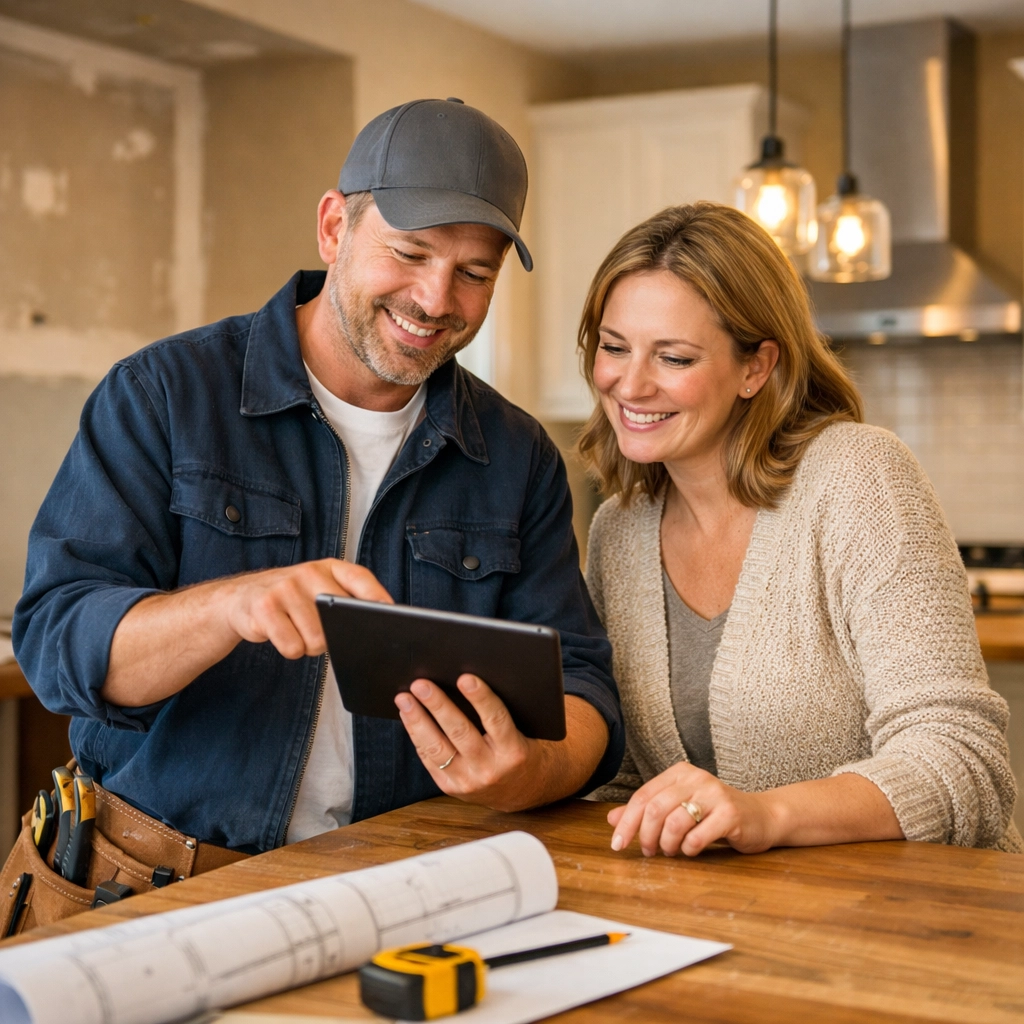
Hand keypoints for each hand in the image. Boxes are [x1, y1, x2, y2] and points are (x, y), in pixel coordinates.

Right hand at [223, 558, 392, 659]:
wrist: (238, 599)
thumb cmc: (289, 599)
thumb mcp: (318, 589)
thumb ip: (345, 599)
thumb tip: (378, 627)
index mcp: (327, 567)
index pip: (361, 579)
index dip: (378, 597)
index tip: (390, 614)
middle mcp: (308, 573)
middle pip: (341, 621)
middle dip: (333, 636)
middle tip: (316, 628)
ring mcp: (285, 588)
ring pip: (316, 640)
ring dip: (308, 645)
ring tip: (295, 629)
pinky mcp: (264, 608)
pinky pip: (292, 647)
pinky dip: (289, 649)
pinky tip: (279, 633)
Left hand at [395, 674, 538, 811]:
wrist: (522, 791)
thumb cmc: (520, 753)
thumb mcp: (522, 733)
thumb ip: (499, 714)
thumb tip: (466, 681)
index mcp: (513, 751)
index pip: (496, 719)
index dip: (481, 698)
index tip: (465, 678)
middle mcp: (490, 768)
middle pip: (459, 732)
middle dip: (437, 705)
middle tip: (421, 685)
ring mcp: (468, 781)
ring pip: (437, 748)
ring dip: (418, 721)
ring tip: (405, 700)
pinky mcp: (451, 788)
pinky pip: (430, 760)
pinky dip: (417, 737)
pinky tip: (409, 718)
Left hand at [607, 762, 779, 856]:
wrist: (761, 817)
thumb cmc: (715, 813)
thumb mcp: (679, 807)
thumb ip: (647, 812)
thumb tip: (612, 819)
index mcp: (679, 773)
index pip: (643, 796)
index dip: (627, 822)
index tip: (617, 843)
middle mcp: (696, 778)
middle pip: (655, 808)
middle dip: (645, 835)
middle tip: (648, 851)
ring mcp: (714, 794)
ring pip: (674, 822)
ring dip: (667, 844)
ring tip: (671, 851)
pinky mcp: (730, 813)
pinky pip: (698, 836)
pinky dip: (688, 849)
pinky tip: (691, 850)